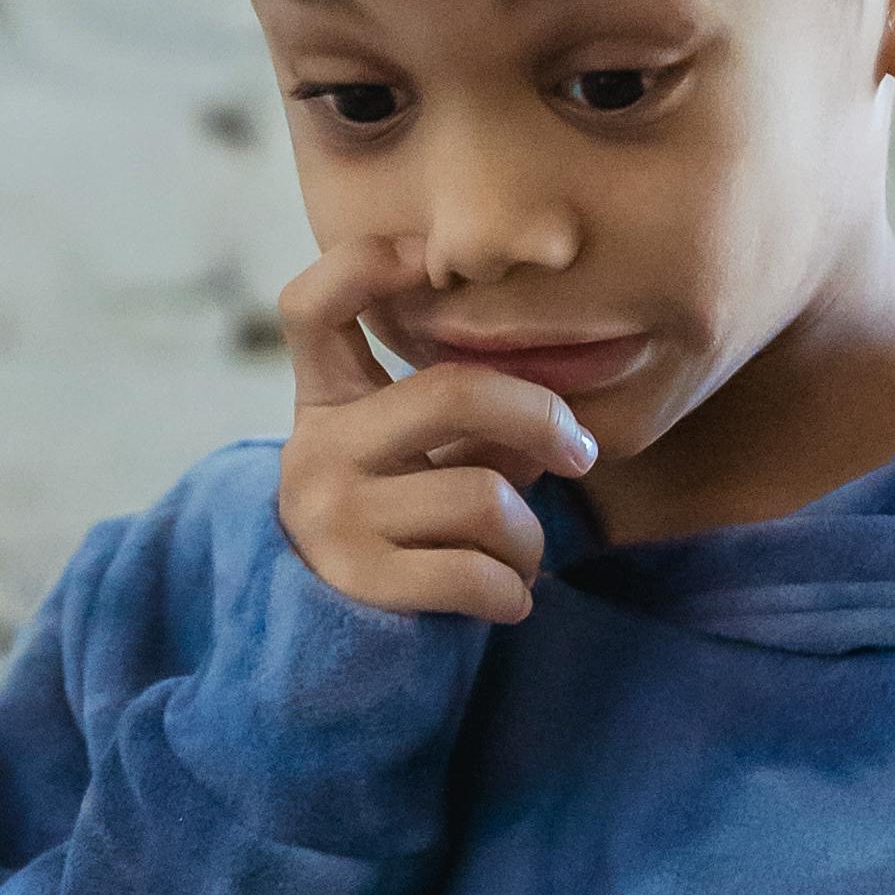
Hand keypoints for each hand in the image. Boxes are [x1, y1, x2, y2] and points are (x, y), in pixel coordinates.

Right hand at [277, 232, 597, 622]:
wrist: (331, 637)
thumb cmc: (402, 522)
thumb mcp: (418, 455)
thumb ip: (471, 411)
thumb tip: (563, 394)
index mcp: (326, 398)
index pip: (313, 304)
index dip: (368, 264)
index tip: (432, 258)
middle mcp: (317, 447)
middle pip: (452, 392)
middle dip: (542, 418)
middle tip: (581, 452)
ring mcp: (332, 515)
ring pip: (483, 497)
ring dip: (530, 537)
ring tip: (523, 555)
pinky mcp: (358, 581)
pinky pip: (474, 573)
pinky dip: (513, 592)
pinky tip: (509, 599)